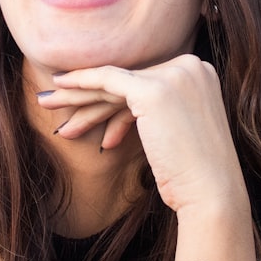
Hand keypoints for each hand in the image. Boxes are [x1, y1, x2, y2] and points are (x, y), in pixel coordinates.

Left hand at [37, 54, 244, 212]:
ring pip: (114, 82)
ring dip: (78, 95)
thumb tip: (123, 111)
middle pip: (129, 81)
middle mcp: (191, 66)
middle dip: (90, 94)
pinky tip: (61, 89)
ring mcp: (174, 75)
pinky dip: (83, 83)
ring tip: (47, 103)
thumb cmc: (195, 173)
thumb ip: (160, 111)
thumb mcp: (181, 130)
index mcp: (200, 73)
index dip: (111, 97)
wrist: (213, 193)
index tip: (85, 105)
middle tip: (55, 99)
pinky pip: (108, 80)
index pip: (146, 82)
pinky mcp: (154, 89)